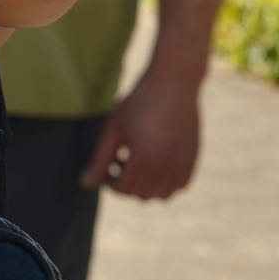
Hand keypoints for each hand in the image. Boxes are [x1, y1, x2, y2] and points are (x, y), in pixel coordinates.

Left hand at [79, 66, 201, 199]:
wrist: (173, 83)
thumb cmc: (138, 103)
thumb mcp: (113, 130)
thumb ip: (99, 160)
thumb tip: (85, 184)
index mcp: (144, 160)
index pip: (122, 189)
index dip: (110, 181)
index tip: (107, 164)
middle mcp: (166, 168)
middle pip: (140, 195)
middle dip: (126, 183)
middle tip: (120, 159)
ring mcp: (183, 165)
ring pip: (161, 195)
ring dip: (146, 186)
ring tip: (138, 161)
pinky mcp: (194, 159)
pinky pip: (179, 186)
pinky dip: (166, 182)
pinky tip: (156, 161)